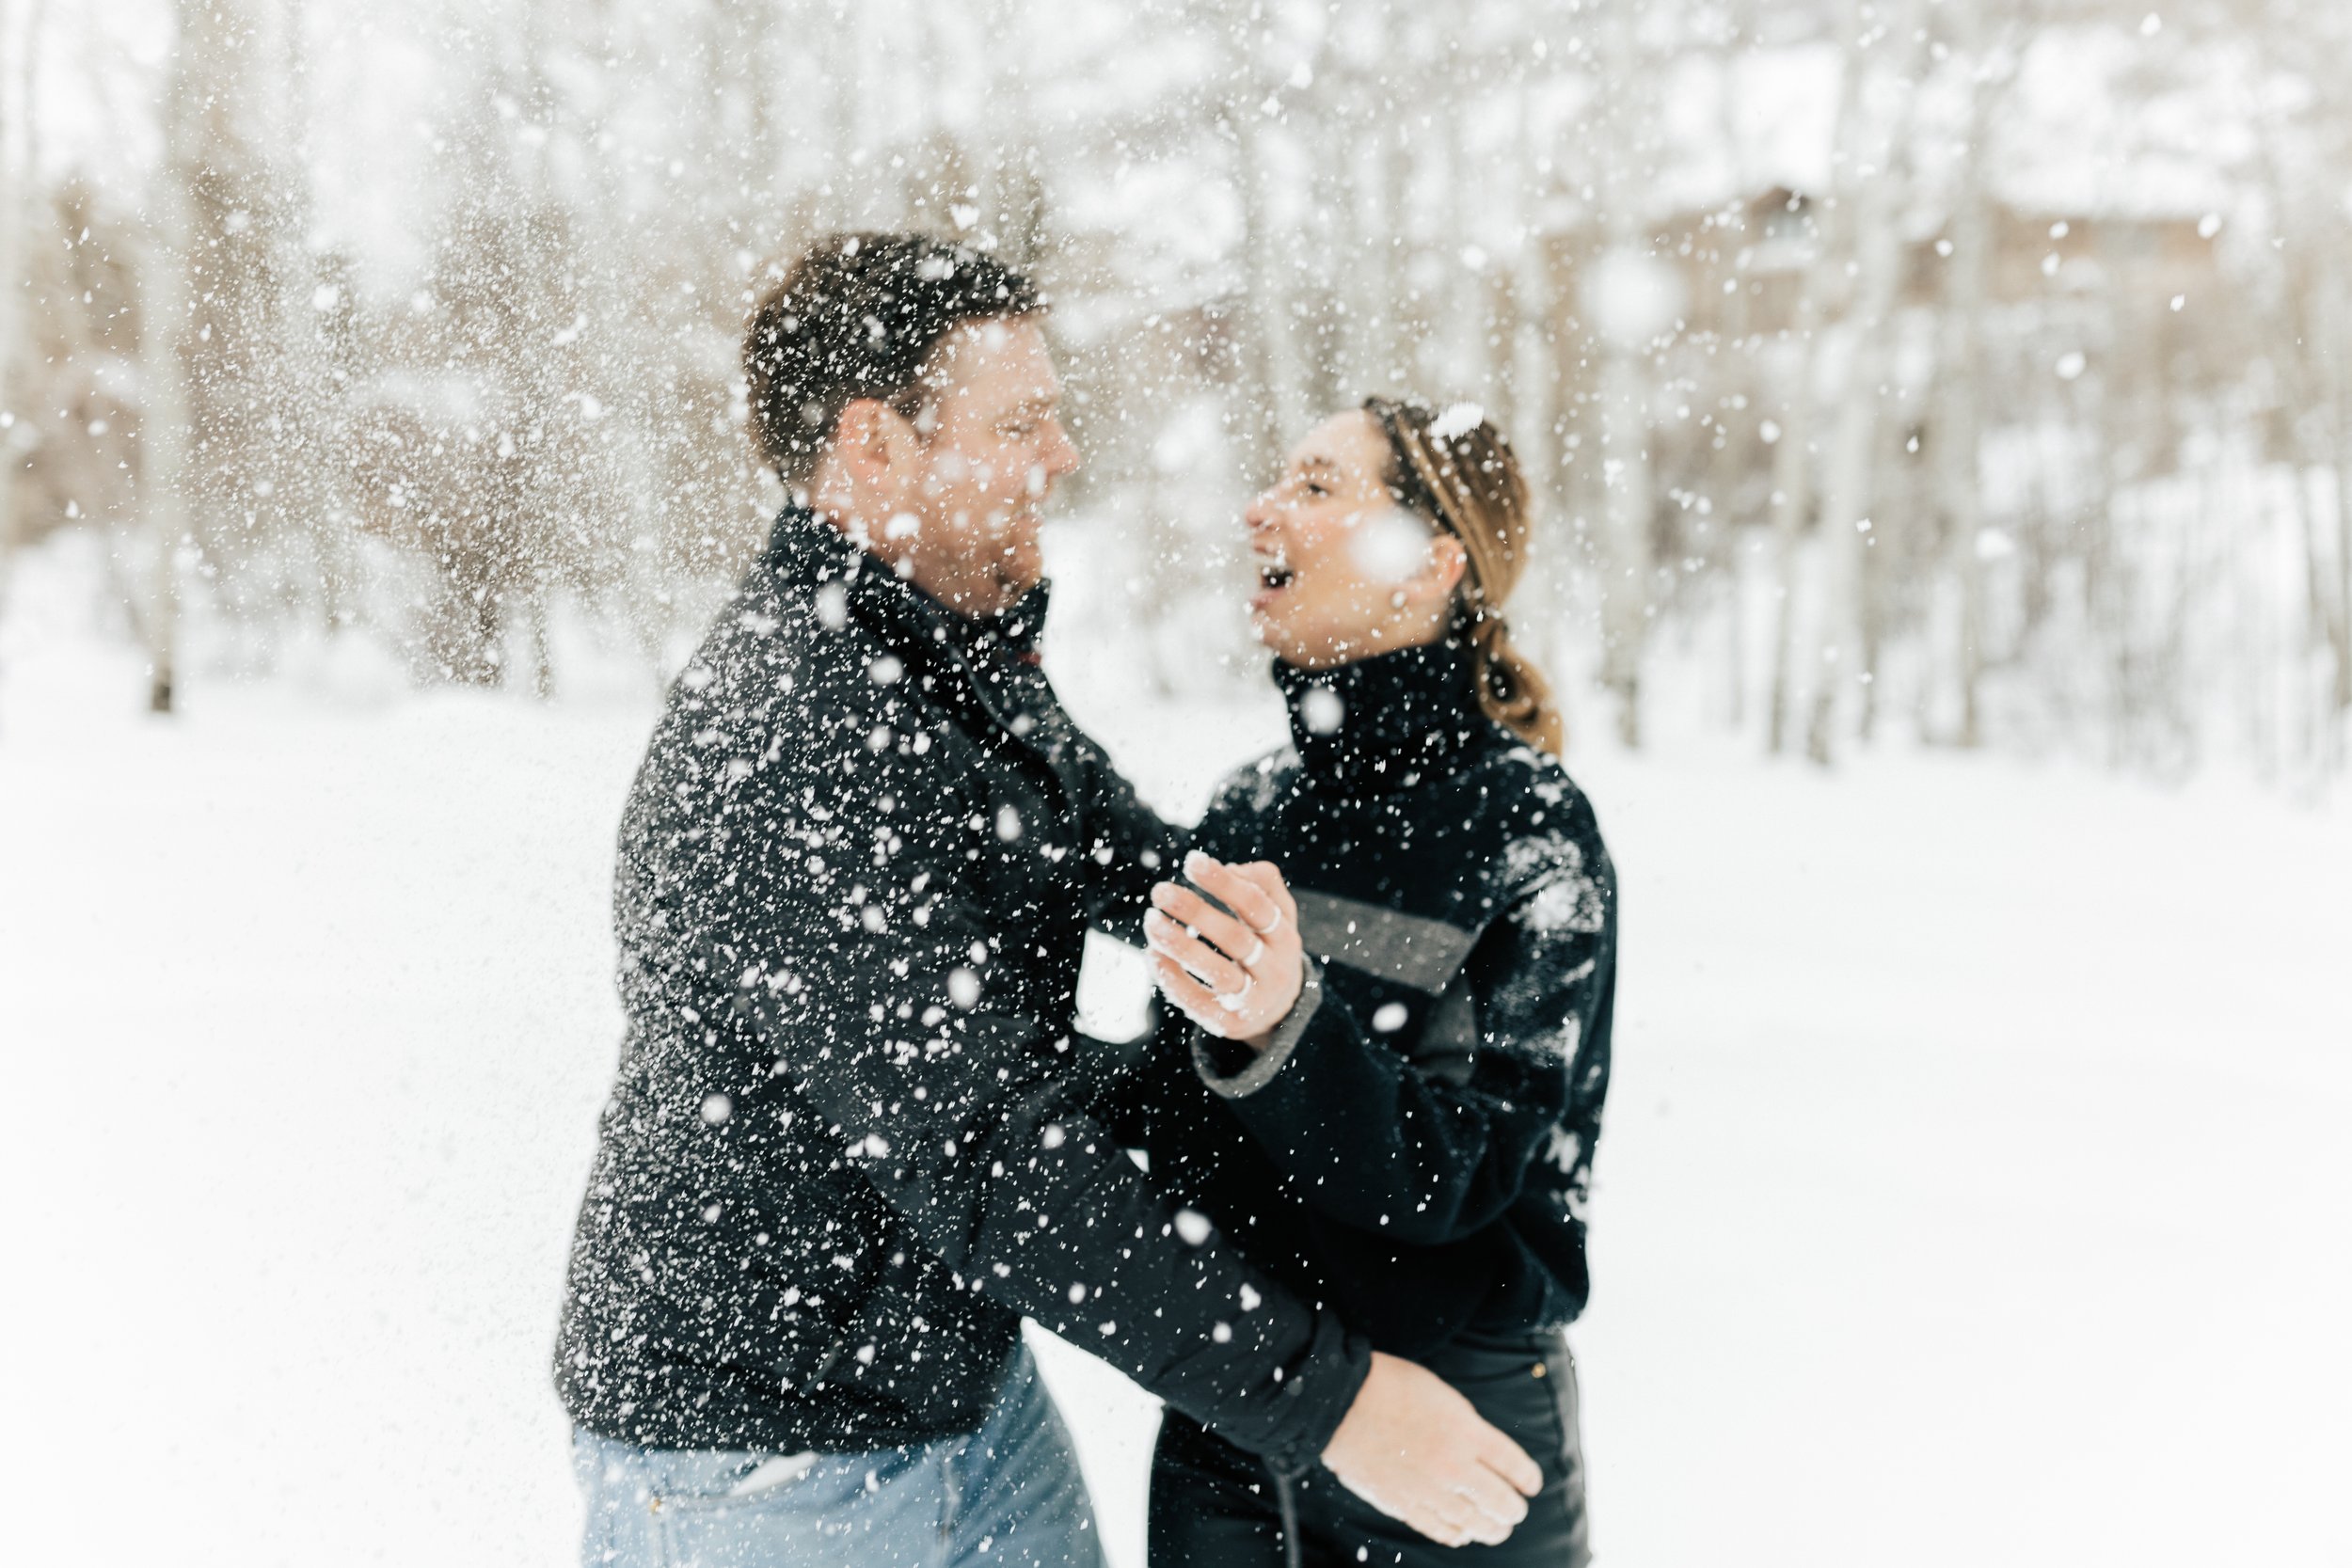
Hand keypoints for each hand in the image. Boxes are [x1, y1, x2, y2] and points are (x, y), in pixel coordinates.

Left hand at [1145, 852, 1303, 1044]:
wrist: (1279, 1010)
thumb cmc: (1267, 947)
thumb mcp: (1278, 914)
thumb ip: (1263, 883)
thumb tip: (1230, 867)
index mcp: (1285, 936)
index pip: (1257, 906)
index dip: (1224, 883)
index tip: (1192, 861)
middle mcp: (1275, 970)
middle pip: (1236, 939)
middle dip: (1196, 912)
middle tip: (1160, 890)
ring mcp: (1253, 1000)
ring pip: (1219, 973)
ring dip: (1181, 946)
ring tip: (1151, 921)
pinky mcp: (1230, 1024)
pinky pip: (1199, 1002)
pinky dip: (1173, 978)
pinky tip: (1153, 954)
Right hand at [1322, 1351, 1545, 1547]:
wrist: (1341, 1402)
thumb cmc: (1392, 1388)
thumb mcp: (1444, 1397)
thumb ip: (1469, 1429)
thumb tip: (1487, 1457)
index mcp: (1467, 1431)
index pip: (1514, 1466)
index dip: (1528, 1479)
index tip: (1531, 1486)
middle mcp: (1454, 1465)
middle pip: (1500, 1502)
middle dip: (1513, 1510)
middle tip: (1515, 1510)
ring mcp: (1428, 1489)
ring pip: (1474, 1523)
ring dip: (1491, 1528)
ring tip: (1497, 1529)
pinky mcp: (1403, 1504)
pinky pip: (1440, 1530)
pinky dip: (1456, 1534)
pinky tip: (1463, 1533)